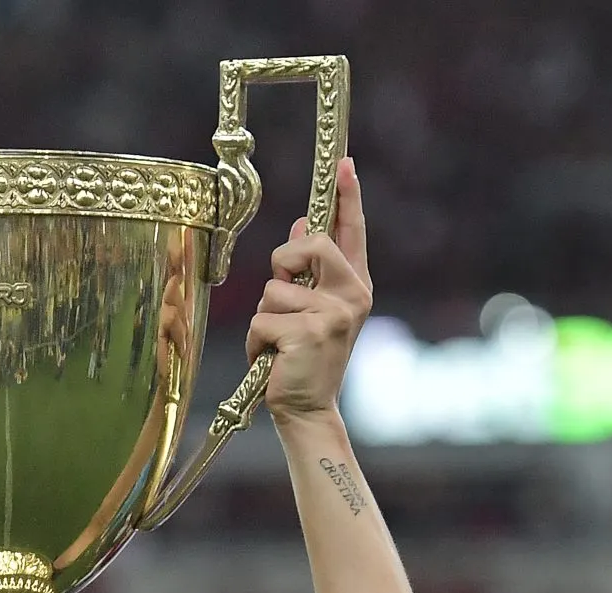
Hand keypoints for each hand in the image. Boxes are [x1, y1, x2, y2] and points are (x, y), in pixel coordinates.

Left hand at [246, 157, 371, 422]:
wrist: (309, 409)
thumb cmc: (305, 360)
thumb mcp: (312, 311)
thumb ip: (310, 272)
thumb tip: (300, 226)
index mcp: (355, 286)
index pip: (352, 232)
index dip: (348, 196)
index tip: (343, 163)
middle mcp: (351, 296)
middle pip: (310, 244)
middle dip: (284, 263)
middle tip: (282, 294)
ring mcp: (332, 315)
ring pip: (273, 289)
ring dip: (264, 318)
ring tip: (279, 344)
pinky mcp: (307, 334)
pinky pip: (260, 320)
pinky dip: (256, 342)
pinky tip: (272, 360)